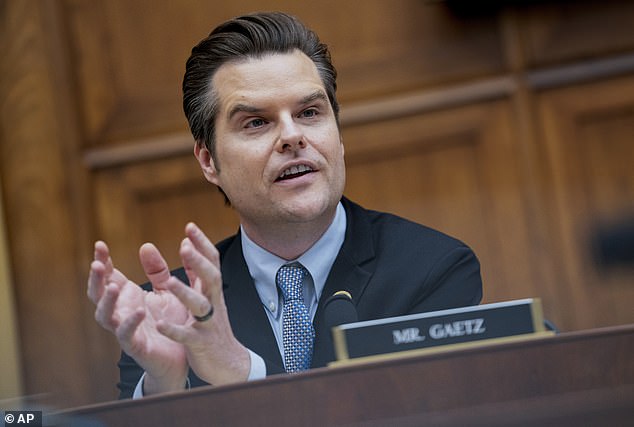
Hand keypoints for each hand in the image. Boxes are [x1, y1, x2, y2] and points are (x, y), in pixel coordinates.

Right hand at [87, 241, 188, 393]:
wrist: (183, 355)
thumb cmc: (170, 321)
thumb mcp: (166, 291)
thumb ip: (157, 270)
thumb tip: (146, 245)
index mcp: (127, 297)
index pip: (108, 277)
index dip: (102, 262)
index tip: (100, 244)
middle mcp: (121, 312)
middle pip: (98, 294)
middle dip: (95, 279)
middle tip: (96, 264)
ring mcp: (125, 330)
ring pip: (105, 316)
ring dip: (107, 301)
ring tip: (114, 287)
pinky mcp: (136, 347)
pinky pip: (127, 336)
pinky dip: (130, 323)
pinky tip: (138, 312)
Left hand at [156, 222, 250, 385]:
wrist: (228, 362)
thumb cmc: (213, 326)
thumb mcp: (206, 295)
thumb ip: (194, 270)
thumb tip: (186, 242)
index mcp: (212, 291)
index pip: (211, 263)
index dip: (202, 244)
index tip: (190, 226)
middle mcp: (213, 303)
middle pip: (211, 278)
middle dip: (199, 262)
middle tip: (185, 245)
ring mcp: (208, 323)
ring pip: (200, 306)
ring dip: (186, 293)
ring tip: (169, 282)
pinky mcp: (200, 344)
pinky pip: (188, 336)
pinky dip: (175, 330)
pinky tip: (160, 325)